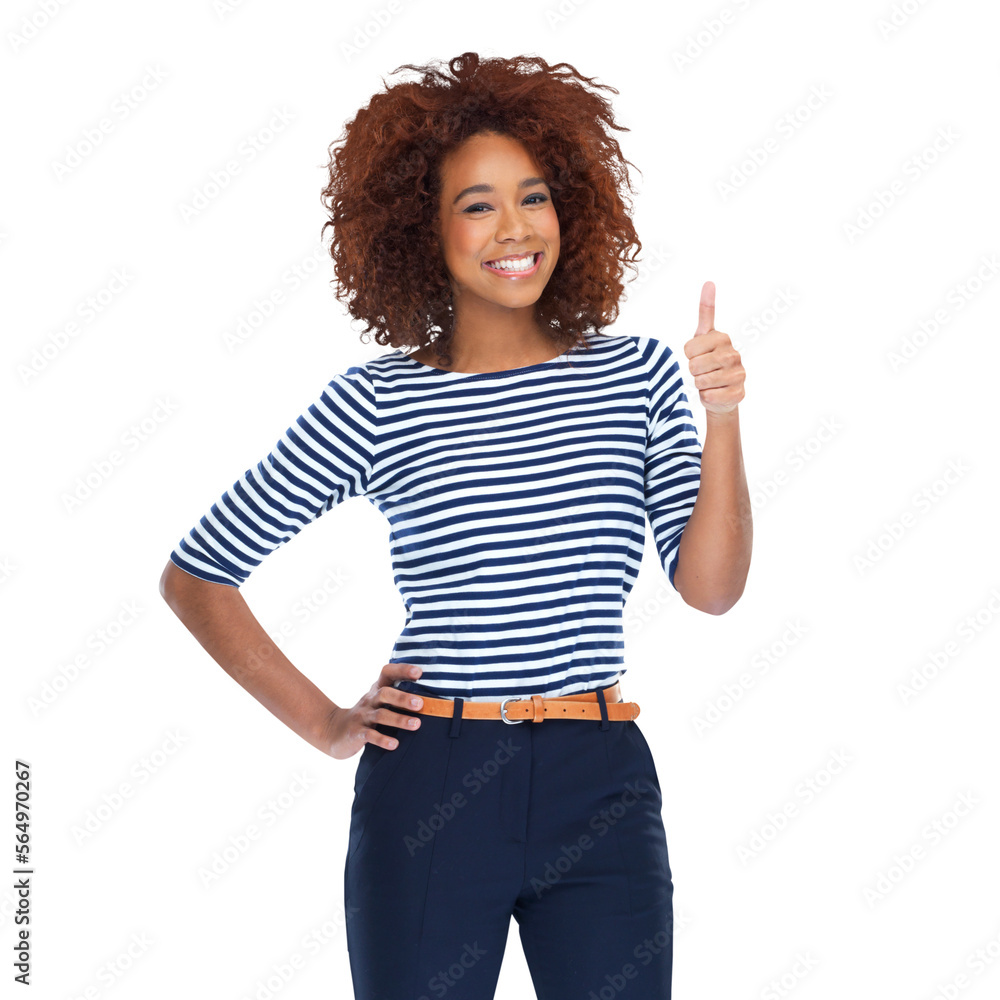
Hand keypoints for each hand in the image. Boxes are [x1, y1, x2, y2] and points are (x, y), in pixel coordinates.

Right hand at [321, 663, 424, 758]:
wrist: (334, 731)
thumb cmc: (367, 715)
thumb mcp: (378, 702)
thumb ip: (397, 696)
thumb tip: (431, 696)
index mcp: (377, 690)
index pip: (388, 673)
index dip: (402, 670)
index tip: (419, 672)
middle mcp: (370, 700)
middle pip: (385, 694)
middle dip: (403, 698)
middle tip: (421, 703)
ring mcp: (362, 716)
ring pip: (380, 715)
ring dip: (399, 720)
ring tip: (416, 725)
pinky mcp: (356, 733)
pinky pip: (370, 736)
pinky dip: (383, 740)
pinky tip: (395, 744)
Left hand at [682, 281, 744, 414]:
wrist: (721, 394)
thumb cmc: (709, 362)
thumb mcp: (703, 337)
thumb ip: (706, 312)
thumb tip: (709, 281)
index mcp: (722, 338)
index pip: (689, 349)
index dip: (689, 355)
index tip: (698, 354)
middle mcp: (733, 354)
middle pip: (694, 365)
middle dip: (693, 371)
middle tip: (703, 371)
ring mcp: (738, 374)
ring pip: (701, 381)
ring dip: (699, 384)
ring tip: (709, 381)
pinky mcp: (738, 393)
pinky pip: (709, 396)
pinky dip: (707, 397)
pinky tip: (716, 393)